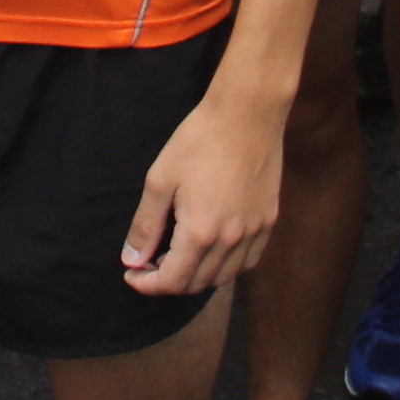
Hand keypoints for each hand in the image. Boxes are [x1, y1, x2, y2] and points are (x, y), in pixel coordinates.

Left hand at [123, 85, 285, 295]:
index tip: (131, 274)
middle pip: (196, 284)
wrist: (247, 114)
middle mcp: (231, 241)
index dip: (147, 284)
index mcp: (200, 233)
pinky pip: (247, 261)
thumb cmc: (199, 141)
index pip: (172, 281)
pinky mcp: (268, 220)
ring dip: (197, 277)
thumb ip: (145, 225)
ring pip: (224, 277)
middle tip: (149, 262)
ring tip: (178, 257)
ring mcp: (254, 232)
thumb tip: (132, 259)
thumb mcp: (160, 180)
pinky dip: (226, 266)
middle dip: (168, 281)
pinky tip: (212, 250)